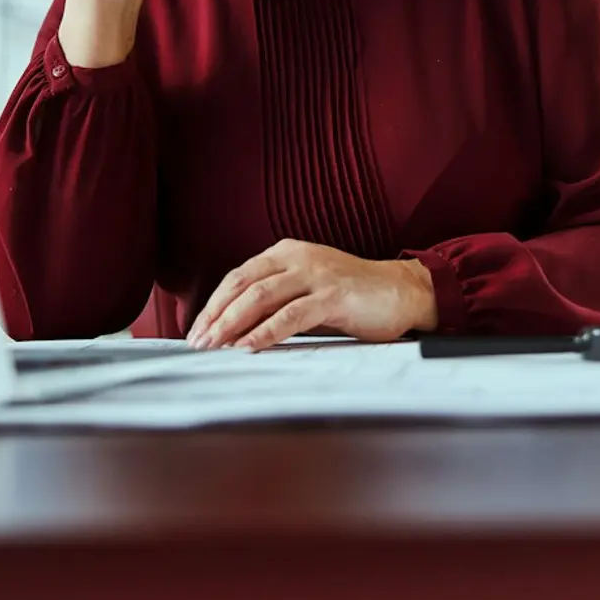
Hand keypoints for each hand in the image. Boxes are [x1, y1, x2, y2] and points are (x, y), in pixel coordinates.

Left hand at [187, 240, 437, 350]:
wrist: (402, 291)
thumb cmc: (352, 297)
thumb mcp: (306, 292)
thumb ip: (275, 303)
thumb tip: (234, 329)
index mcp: (285, 253)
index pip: (238, 276)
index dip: (214, 303)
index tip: (197, 329)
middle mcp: (296, 257)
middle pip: (242, 285)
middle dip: (215, 315)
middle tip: (198, 342)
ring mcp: (315, 273)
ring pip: (261, 297)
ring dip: (232, 324)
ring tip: (215, 347)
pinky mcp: (333, 294)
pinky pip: (291, 315)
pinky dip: (265, 332)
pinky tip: (248, 347)